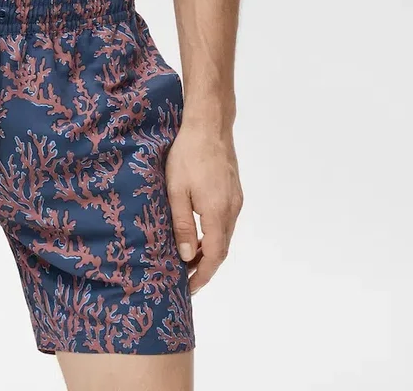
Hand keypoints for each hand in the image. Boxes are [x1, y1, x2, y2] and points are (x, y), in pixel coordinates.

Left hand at [165, 120, 242, 294]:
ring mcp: (236, 200)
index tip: (189, 288)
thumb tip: (187, 257)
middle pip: (222, 249)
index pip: (214, 257)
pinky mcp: (235, 191)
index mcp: (217, 213)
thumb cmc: (187, 155)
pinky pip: (226, 221)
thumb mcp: (176, 190)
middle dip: (205, 266)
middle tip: (185, 276)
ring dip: (209, 249)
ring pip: (225, 235)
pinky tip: (199, 231)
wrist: (209, 125)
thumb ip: (183, 225)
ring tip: (188, 256)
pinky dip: (214, 233)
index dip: (203, 275)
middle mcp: (232, 210)